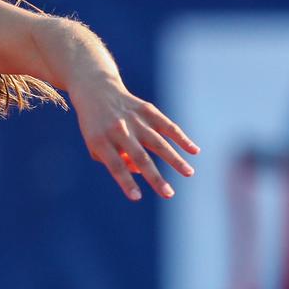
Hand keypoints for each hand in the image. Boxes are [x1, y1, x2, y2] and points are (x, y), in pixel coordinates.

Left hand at [69, 76, 198, 200]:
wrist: (96, 90)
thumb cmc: (96, 126)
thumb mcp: (94, 144)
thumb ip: (114, 162)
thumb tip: (141, 172)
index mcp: (101, 140)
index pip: (115, 166)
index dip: (125, 182)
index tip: (136, 197)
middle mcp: (119, 130)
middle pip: (139, 157)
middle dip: (155, 177)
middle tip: (169, 194)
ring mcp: (134, 119)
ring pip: (158, 142)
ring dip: (175, 159)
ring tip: (189, 173)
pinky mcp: (147, 110)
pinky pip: (167, 126)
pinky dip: (181, 138)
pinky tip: (194, 151)